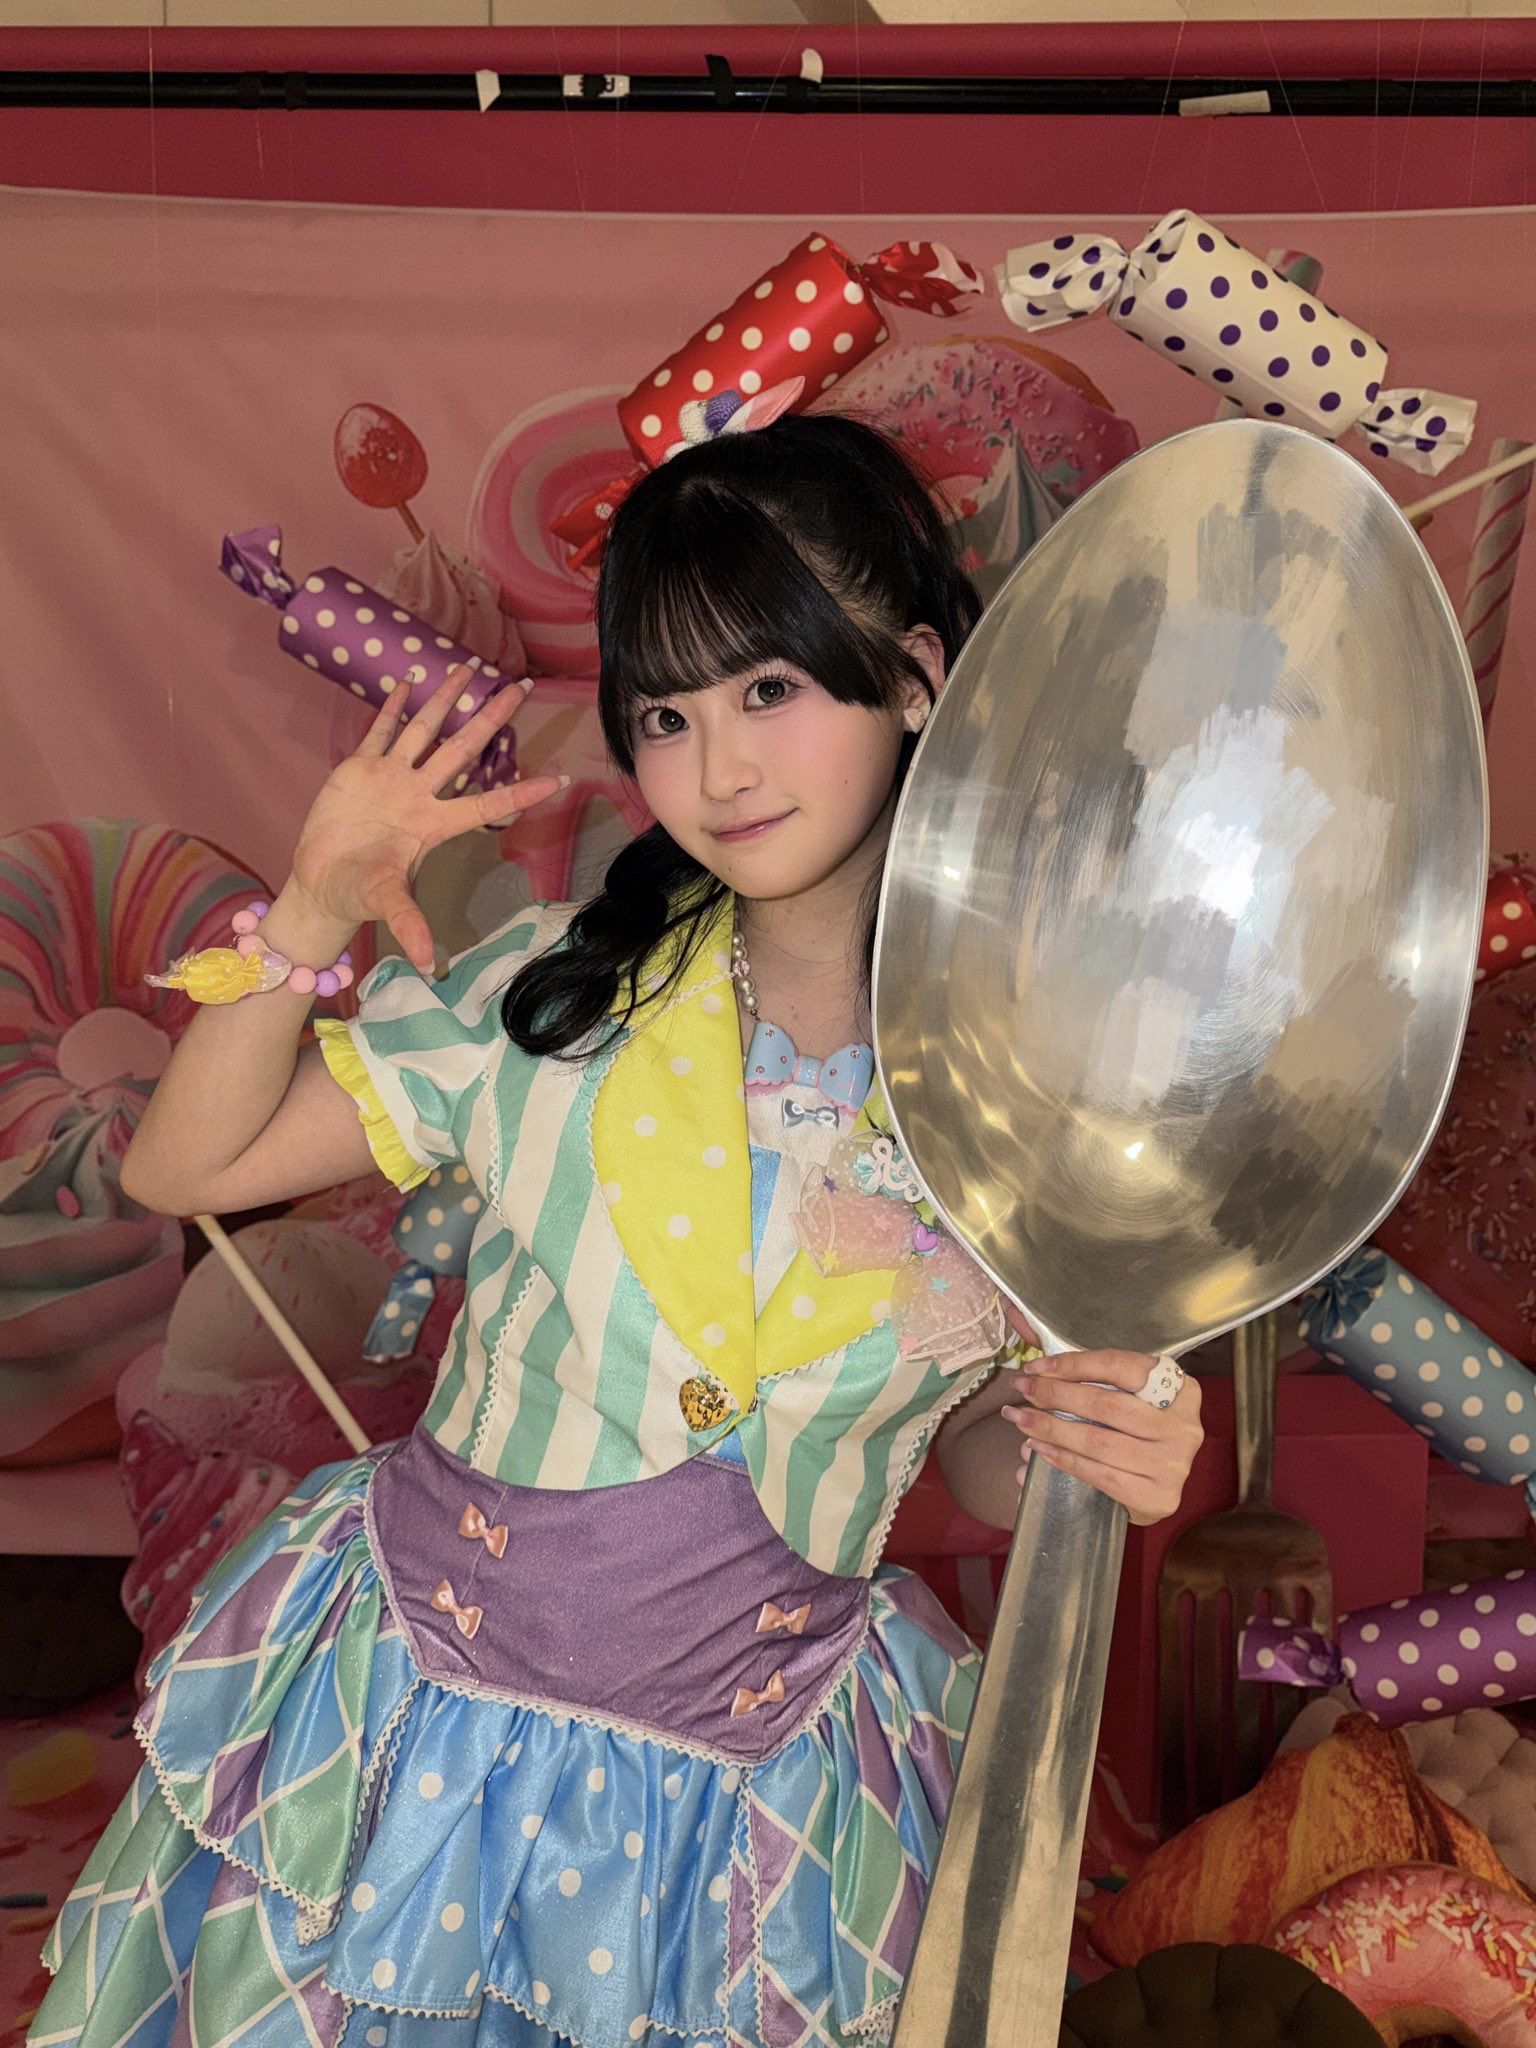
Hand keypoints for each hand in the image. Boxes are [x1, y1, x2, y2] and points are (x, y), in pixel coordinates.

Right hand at [288, 667, 564, 972]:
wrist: (320, 883)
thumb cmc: (357, 893)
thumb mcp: (386, 904)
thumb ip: (410, 924)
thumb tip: (431, 962)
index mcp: (434, 824)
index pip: (488, 804)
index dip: (522, 792)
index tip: (560, 776)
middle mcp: (421, 795)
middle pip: (463, 748)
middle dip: (490, 718)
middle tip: (519, 686)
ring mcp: (392, 778)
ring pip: (426, 730)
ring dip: (446, 700)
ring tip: (470, 668)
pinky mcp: (360, 769)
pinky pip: (381, 731)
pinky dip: (393, 708)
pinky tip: (408, 682)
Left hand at [1001, 1350, 1203, 1525]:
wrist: (1159, 1490)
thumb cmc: (1139, 1432)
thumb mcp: (1127, 1394)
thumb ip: (1087, 1369)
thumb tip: (1022, 1326)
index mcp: (1182, 1389)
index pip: (1118, 1366)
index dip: (1072, 1364)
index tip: (1035, 1367)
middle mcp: (1183, 1426)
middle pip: (1106, 1404)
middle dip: (1054, 1395)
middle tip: (1021, 1390)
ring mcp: (1173, 1464)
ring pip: (1099, 1441)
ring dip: (1050, 1429)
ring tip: (1020, 1419)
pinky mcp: (1158, 1497)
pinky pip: (1100, 1474)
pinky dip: (1064, 1459)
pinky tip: (1039, 1449)